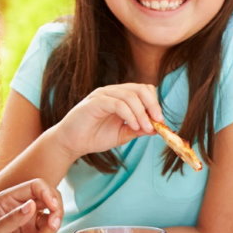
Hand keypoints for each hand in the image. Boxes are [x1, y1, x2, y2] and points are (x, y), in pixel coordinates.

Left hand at [0, 179, 63, 232]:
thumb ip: (12, 219)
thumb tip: (32, 204)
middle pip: (51, 203)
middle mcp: (21, 210)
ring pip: (51, 226)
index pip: (36, 186)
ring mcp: (28, 226)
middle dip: (54, 217)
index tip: (54, 209)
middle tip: (52, 227)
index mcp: (8, 200)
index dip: (49, 194)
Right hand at [42, 83, 163, 155]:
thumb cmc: (95, 137)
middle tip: (158, 121)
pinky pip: (118, 103)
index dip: (155, 103)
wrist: (72, 143)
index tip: (160, 121)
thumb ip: (139, 129)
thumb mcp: (123, 134)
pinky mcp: (95, 102)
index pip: (144, 90)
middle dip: (153, 105)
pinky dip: (129, 115)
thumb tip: (157, 127)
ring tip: (145, 128)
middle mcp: (113, 91)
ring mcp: (103, 94)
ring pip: (130, 96)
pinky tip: (132, 126)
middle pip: (141, 89)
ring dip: (142, 113)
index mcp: (121, 96)